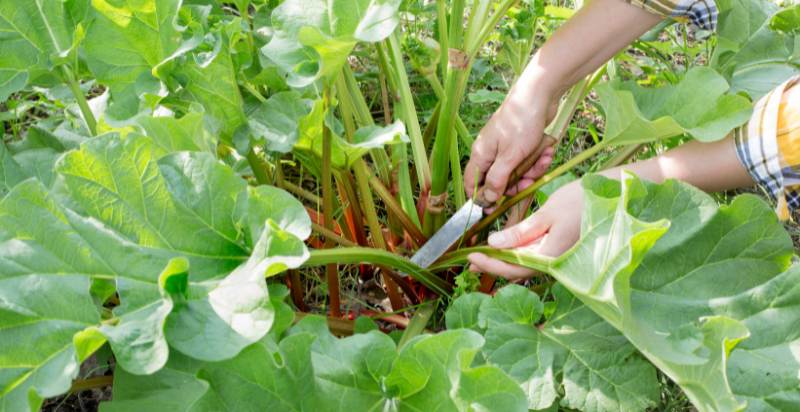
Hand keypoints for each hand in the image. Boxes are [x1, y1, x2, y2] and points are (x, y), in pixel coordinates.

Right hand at [463, 85, 557, 203]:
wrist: (539, 94)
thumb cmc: (521, 124)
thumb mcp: (510, 157)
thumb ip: (497, 180)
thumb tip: (486, 200)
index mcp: (481, 154)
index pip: (472, 184)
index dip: (482, 197)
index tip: (496, 208)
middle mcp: (490, 152)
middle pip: (498, 180)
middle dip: (516, 183)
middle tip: (529, 181)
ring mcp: (506, 147)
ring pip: (516, 171)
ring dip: (531, 169)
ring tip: (543, 158)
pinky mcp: (520, 143)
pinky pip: (527, 160)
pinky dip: (538, 158)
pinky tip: (547, 150)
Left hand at [468, 180, 582, 279]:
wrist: (613, 198)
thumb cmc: (581, 203)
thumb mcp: (547, 215)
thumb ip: (521, 232)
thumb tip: (494, 245)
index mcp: (549, 257)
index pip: (512, 268)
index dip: (490, 264)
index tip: (471, 255)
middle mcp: (552, 263)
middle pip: (516, 271)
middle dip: (492, 266)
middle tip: (469, 260)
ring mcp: (555, 258)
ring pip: (523, 266)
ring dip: (501, 262)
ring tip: (481, 255)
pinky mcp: (557, 250)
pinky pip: (532, 258)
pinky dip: (514, 255)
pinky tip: (504, 249)